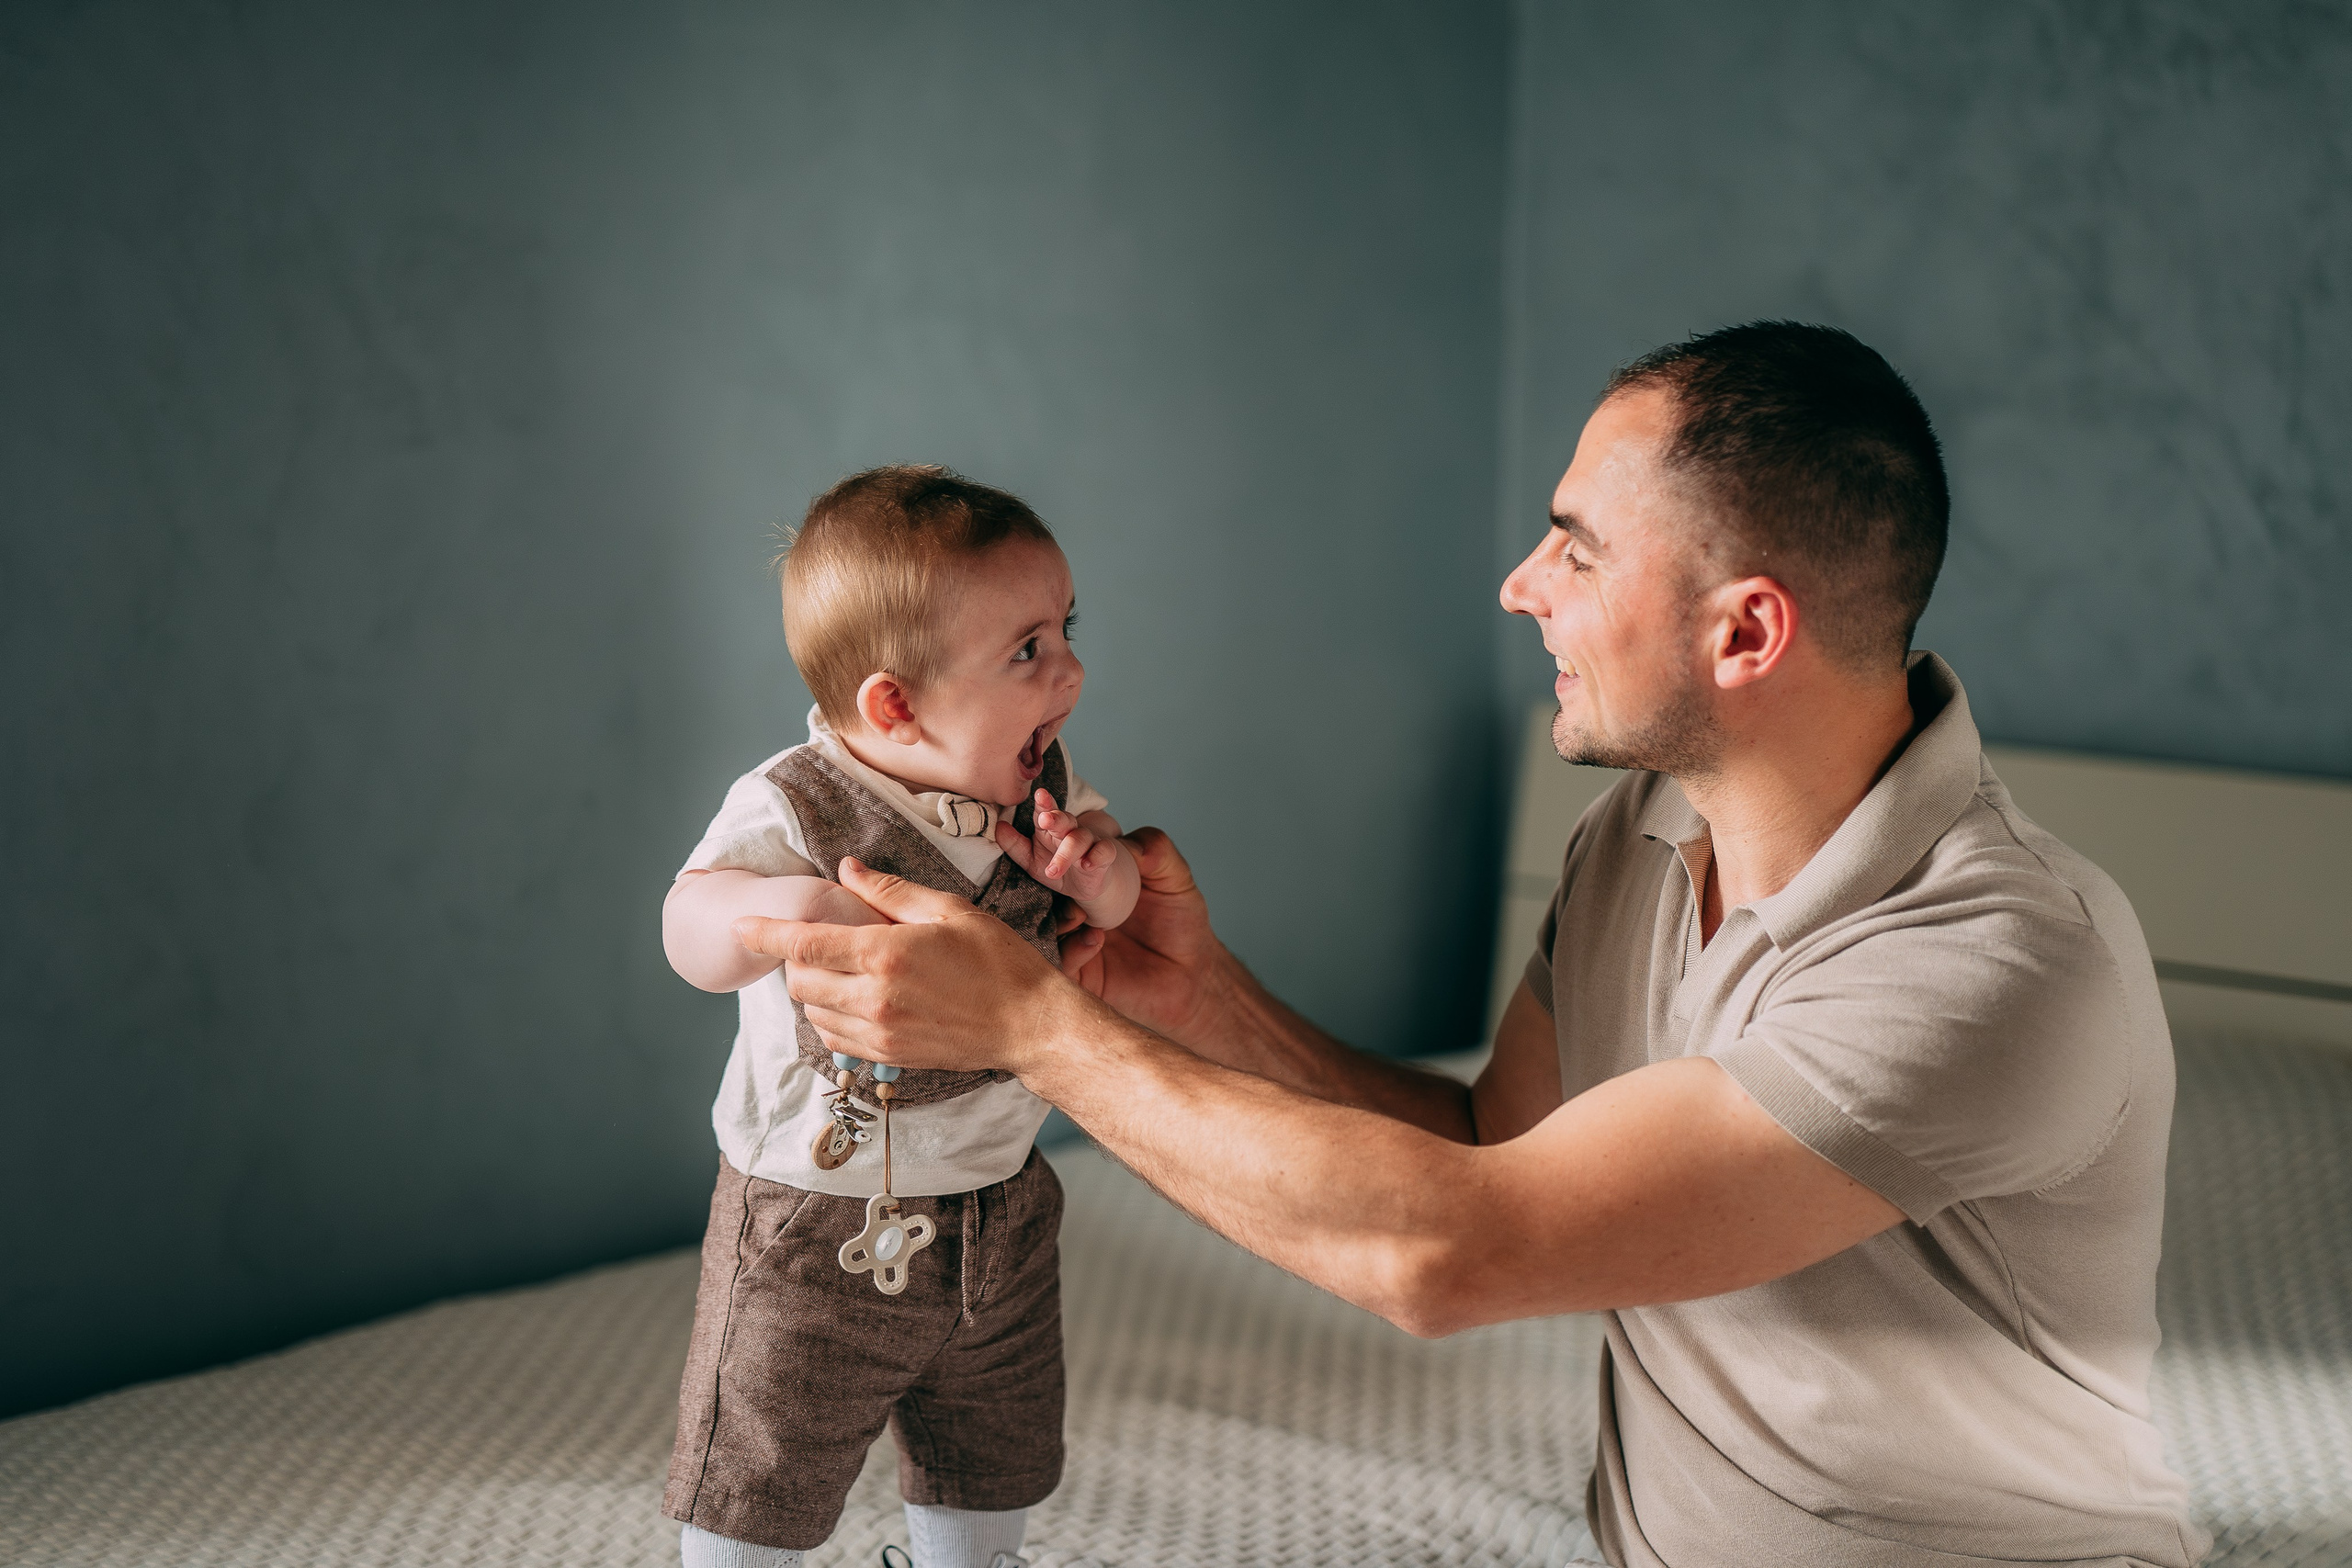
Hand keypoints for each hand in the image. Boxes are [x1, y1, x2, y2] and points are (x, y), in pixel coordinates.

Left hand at [730, 857, 1084, 1074]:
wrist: (1029, 1025)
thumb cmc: (999, 962)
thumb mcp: (949, 911)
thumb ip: (890, 891)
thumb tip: (847, 870)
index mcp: (885, 954)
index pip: (803, 944)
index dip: (765, 933)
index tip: (741, 926)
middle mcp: (874, 998)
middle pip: (800, 979)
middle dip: (796, 957)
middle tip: (820, 939)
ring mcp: (879, 1033)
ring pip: (812, 1011)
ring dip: (812, 988)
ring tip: (840, 969)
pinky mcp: (888, 1056)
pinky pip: (835, 1039)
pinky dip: (830, 1016)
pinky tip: (853, 999)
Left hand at [995, 790, 1120, 901]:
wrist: (1088, 884)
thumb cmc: (1057, 866)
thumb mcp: (1031, 860)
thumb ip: (1015, 845)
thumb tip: (998, 827)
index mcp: (1051, 828)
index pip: (1046, 811)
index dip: (1044, 803)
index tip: (1039, 795)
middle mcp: (1070, 830)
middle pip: (1064, 819)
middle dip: (1056, 818)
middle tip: (1045, 819)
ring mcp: (1089, 841)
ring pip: (1080, 839)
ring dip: (1067, 853)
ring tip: (1053, 869)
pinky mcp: (1104, 856)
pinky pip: (1104, 851)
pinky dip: (1097, 857)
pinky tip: (1087, 864)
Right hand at [1050, 828, 1221, 1043]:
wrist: (1192, 971)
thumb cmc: (1180, 918)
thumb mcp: (1174, 875)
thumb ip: (1154, 848)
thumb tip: (1123, 845)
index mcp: (1091, 873)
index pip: (1066, 846)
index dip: (1054, 827)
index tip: (1047, 813)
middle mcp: (1074, 900)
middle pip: (1044, 879)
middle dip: (1045, 867)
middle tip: (1054, 867)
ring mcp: (1071, 935)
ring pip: (1042, 922)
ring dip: (1059, 915)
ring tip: (1078, 914)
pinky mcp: (1077, 971)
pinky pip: (1060, 960)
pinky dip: (1074, 948)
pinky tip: (1096, 939)